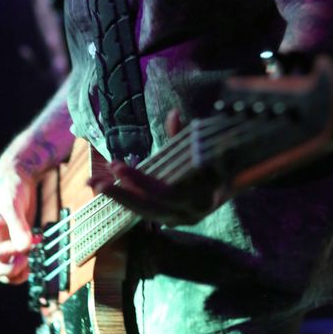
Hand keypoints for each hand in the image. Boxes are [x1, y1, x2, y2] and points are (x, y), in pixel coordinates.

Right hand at [0, 158, 37, 284]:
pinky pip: (15, 263)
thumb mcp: (12, 203)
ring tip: (32, 257)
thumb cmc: (10, 185)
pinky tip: (35, 250)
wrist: (19, 175)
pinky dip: (26, 263)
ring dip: (19, 270)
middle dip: (12, 270)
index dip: (11, 255)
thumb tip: (24, 247)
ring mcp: (1, 243)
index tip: (26, 241)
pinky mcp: (12, 243)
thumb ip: (17, 225)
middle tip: (28, 258)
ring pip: (4, 272)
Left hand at [87, 109, 223, 226]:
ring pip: (144, 213)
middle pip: (148, 207)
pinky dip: (127, 201)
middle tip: (95, 180)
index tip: (117, 167)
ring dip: (119, 198)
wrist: (238, 179)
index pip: (163, 194)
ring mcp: (181, 218)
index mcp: (201, 197)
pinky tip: (108, 190)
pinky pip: (145, 211)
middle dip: (120, 194)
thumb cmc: (219, 159)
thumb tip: (174, 114)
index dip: (139, 182)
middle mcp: (190, 213)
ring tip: (94, 184)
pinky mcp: (172, 218)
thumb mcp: (203, 146)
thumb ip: (186, 135)